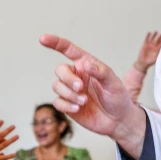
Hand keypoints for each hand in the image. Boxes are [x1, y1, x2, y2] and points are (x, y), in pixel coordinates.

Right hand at [40, 34, 144, 155]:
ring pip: (57, 86)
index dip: (55, 43)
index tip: (43, 39)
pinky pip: (57, 102)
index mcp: (86, 64)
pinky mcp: (67, 105)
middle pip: (60, 70)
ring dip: (69, 94)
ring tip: (84, 101)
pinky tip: (78, 109)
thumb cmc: (117, 97)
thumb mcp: (114, 83)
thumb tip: (86, 64)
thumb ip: (101, 71)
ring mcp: (70, 90)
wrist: (118, 120)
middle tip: (81, 88)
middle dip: (68, 79)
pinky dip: (66, 106)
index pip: (68, 50)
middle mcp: (75, 75)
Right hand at [134, 31, 160, 70]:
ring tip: (156, 31)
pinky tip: (149, 32)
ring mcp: (149, 45)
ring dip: (154, 35)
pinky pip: (146, 39)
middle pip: (158, 40)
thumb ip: (160, 55)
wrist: (143, 62)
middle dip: (160, 37)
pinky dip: (148, 36)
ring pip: (152, 38)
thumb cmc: (150, 62)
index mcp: (158, 49)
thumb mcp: (156, 58)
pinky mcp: (145, 44)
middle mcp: (154, 46)